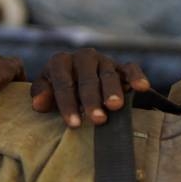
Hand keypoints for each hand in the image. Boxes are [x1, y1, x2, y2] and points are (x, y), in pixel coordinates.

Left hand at [30, 49, 148, 126]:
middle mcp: (82, 57)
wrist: (76, 81)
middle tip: (97, 120)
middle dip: (91, 100)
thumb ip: (41, 95)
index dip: (68, 104)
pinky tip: (142, 87)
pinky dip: (136, 76)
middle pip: (87, 79)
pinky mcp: (121, 66)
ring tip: (115, 107)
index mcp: (60, 62)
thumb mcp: (45, 91)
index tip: (73, 124)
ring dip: (112, 91)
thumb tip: (39, 104)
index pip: (63, 83)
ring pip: (108, 75)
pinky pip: (130, 68)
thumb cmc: (58, 91)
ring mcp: (103, 60)